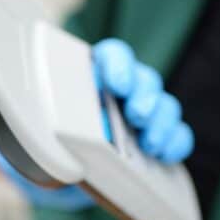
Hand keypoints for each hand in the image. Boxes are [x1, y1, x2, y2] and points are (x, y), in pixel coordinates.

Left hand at [0, 38, 193, 209]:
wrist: (54, 164)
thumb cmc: (48, 133)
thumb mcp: (43, 122)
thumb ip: (48, 120)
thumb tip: (46, 132)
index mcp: (94, 74)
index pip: (112, 55)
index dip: (117, 65)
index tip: (114, 83)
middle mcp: (123, 88)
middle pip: (143, 80)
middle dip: (143, 96)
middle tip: (136, 116)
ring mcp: (143, 112)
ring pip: (164, 106)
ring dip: (161, 122)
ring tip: (151, 143)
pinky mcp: (155, 138)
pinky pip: (176, 136)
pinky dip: (175, 144)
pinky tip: (166, 155)